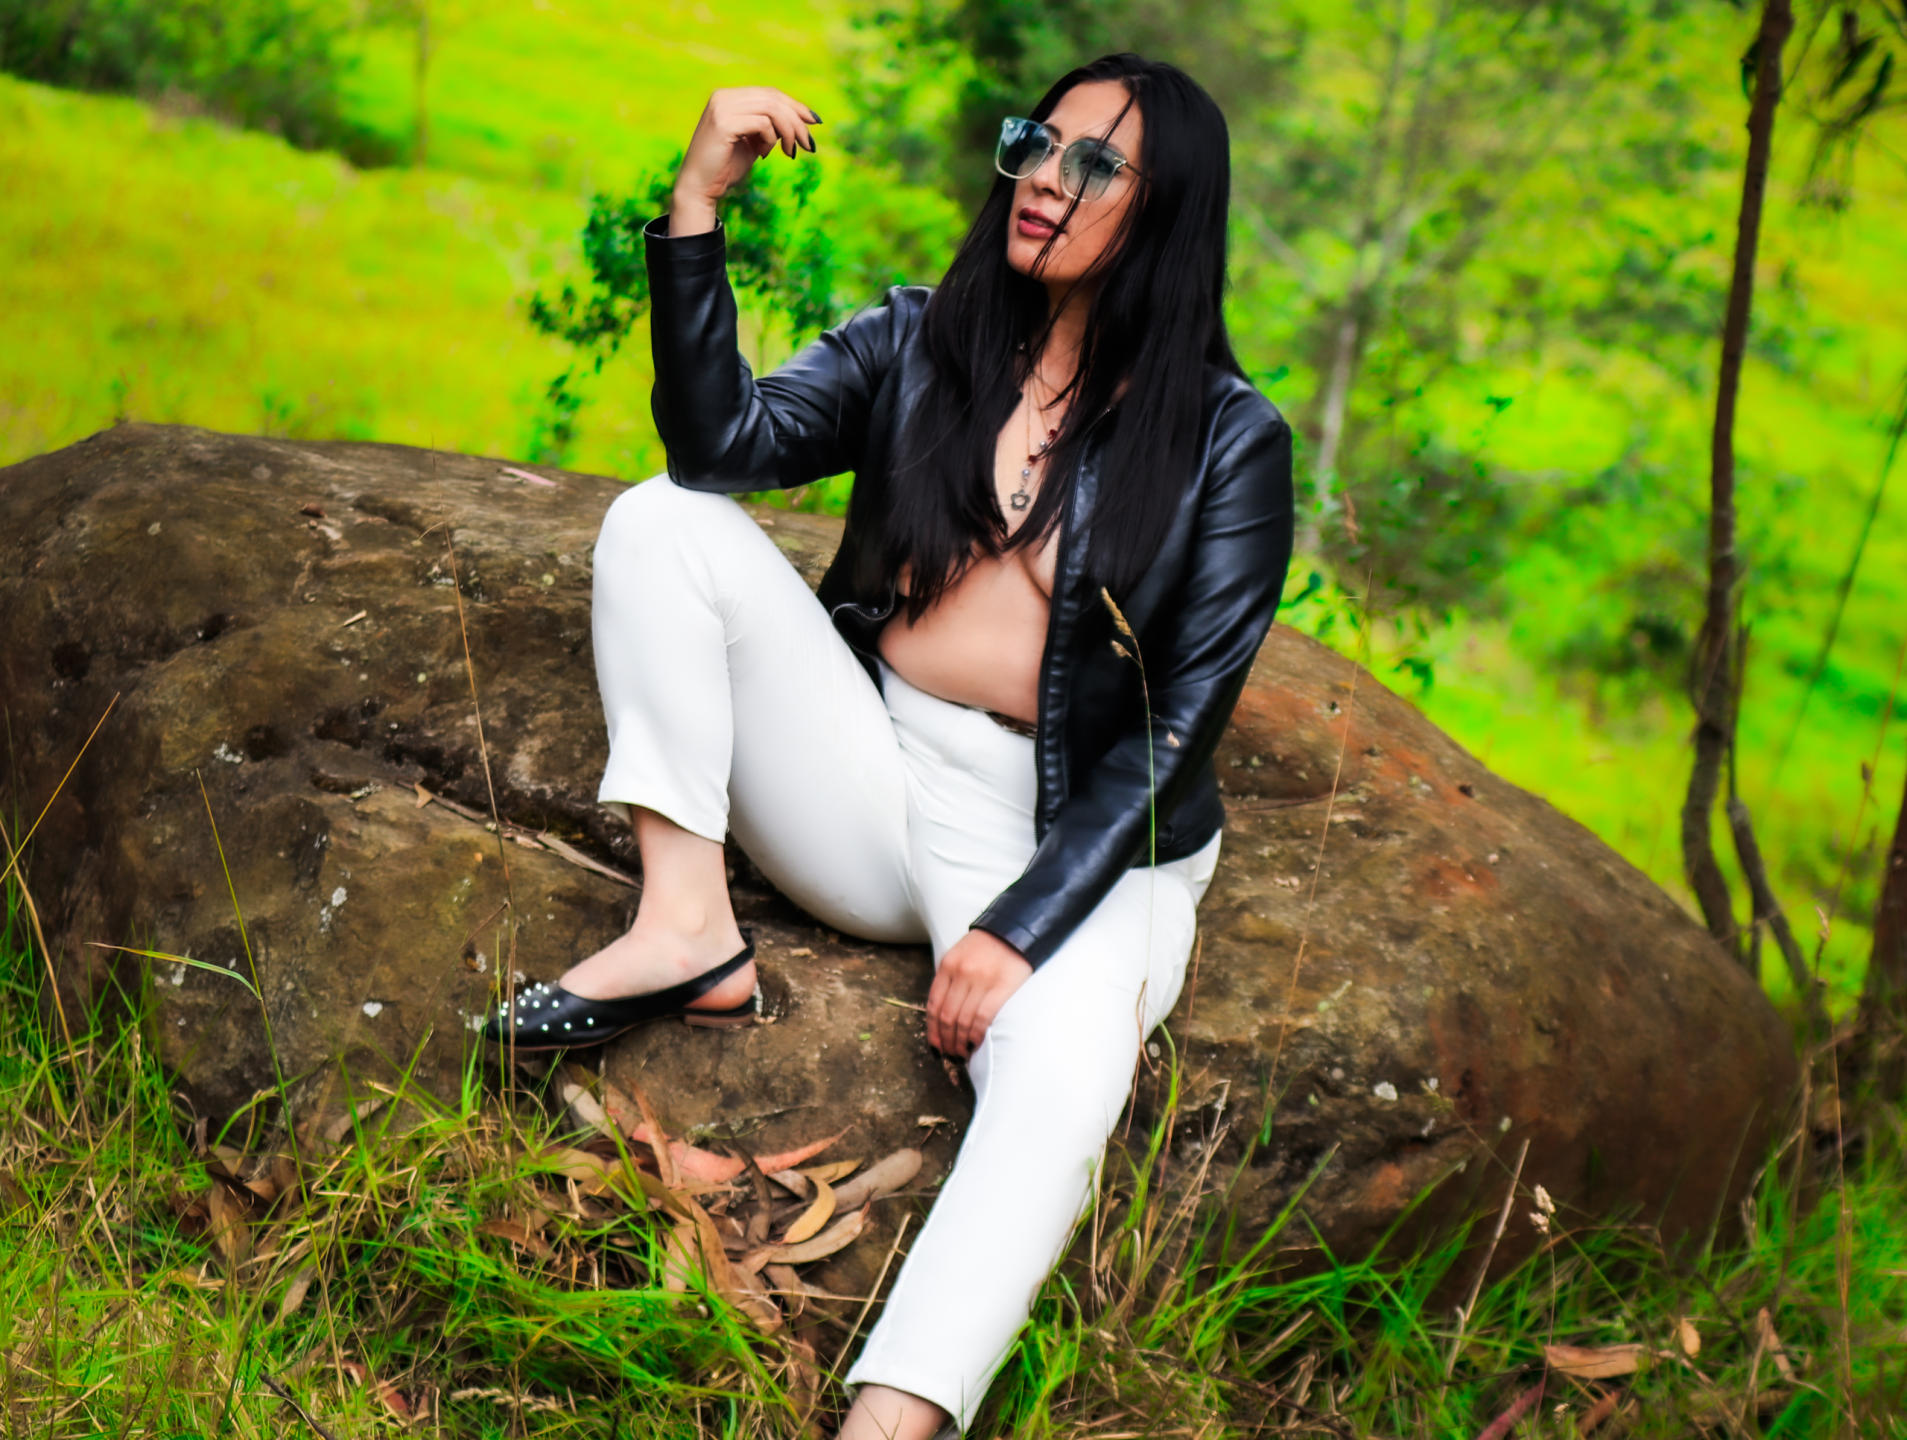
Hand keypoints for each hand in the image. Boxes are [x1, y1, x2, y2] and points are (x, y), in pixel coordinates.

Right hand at [671, 86, 819, 234]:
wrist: (699, 188)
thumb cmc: (725, 167)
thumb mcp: (753, 142)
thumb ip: (771, 127)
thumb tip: (802, 119)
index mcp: (729, 97)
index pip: (770, 94)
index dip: (795, 106)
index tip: (815, 122)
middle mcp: (724, 96)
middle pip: (773, 98)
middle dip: (797, 120)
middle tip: (809, 144)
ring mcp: (722, 107)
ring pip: (771, 108)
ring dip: (788, 131)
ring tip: (791, 152)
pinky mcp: (723, 122)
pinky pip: (762, 123)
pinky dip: (771, 138)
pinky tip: (765, 154)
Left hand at [926, 929, 1033, 1059]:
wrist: (1015, 929)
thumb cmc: (987, 946)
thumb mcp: (960, 955)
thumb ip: (950, 979)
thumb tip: (942, 1015)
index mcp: (948, 965)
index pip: (934, 1005)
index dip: (932, 1030)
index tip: (935, 1046)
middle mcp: (961, 972)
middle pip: (946, 1016)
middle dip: (945, 1041)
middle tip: (949, 1055)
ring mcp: (981, 980)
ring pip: (962, 1020)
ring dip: (959, 1043)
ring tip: (961, 1054)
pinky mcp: (1001, 986)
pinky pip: (982, 1017)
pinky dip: (975, 1035)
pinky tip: (974, 1044)